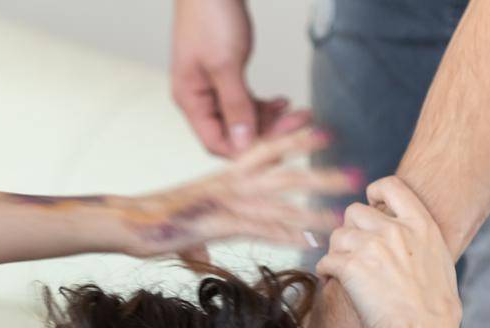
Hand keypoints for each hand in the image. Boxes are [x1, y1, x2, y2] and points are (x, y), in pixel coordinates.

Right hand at [121, 126, 356, 258]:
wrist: (128, 222)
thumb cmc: (151, 223)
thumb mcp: (185, 230)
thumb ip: (202, 241)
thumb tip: (205, 256)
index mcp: (224, 176)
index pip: (266, 149)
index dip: (294, 137)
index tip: (322, 129)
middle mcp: (229, 182)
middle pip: (284, 171)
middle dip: (320, 172)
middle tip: (356, 175)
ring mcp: (226, 202)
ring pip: (279, 199)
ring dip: (313, 207)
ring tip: (342, 213)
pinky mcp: (219, 224)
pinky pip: (260, 226)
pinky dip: (286, 233)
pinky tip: (309, 241)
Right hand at [171, 0, 304, 156]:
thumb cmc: (210, 14)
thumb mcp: (225, 64)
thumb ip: (235, 105)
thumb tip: (243, 142)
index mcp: (190, 99)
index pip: (216, 142)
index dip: (247, 151)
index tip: (279, 149)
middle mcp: (198, 99)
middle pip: (234, 133)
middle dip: (267, 132)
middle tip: (299, 123)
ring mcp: (211, 88)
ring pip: (243, 119)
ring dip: (271, 119)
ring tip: (298, 112)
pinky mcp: (225, 77)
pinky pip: (245, 103)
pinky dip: (264, 106)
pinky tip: (282, 102)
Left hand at [315, 177, 460, 327]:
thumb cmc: (435, 312)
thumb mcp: (441, 264)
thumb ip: (421, 244)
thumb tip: (411, 245)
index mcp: (420, 225)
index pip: (391, 186)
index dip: (375, 192)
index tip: (370, 204)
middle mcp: (394, 229)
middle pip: (355, 211)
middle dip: (351, 229)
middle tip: (354, 251)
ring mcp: (371, 246)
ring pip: (337, 235)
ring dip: (337, 251)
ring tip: (343, 270)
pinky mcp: (350, 267)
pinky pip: (325, 260)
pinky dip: (325, 270)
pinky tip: (332, 280)